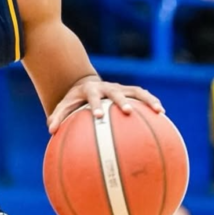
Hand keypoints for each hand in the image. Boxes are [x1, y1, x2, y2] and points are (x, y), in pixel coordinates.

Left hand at [47, 80, 163, 133]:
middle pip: (116, 91)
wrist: (85, 83)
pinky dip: (152, 102)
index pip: (93, 96)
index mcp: (90, 90)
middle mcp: (106, 86)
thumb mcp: (64, 105)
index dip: (96, 104)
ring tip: (159, 111)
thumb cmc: (74, 101)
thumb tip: (51, 131)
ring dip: (147, 99)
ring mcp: (119, 87)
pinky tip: (162, 114)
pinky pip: (143, 95)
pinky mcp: (129, 90)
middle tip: (128, 112)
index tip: (98, 115)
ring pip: (135, 91)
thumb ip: (57, 116)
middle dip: (122, 101)